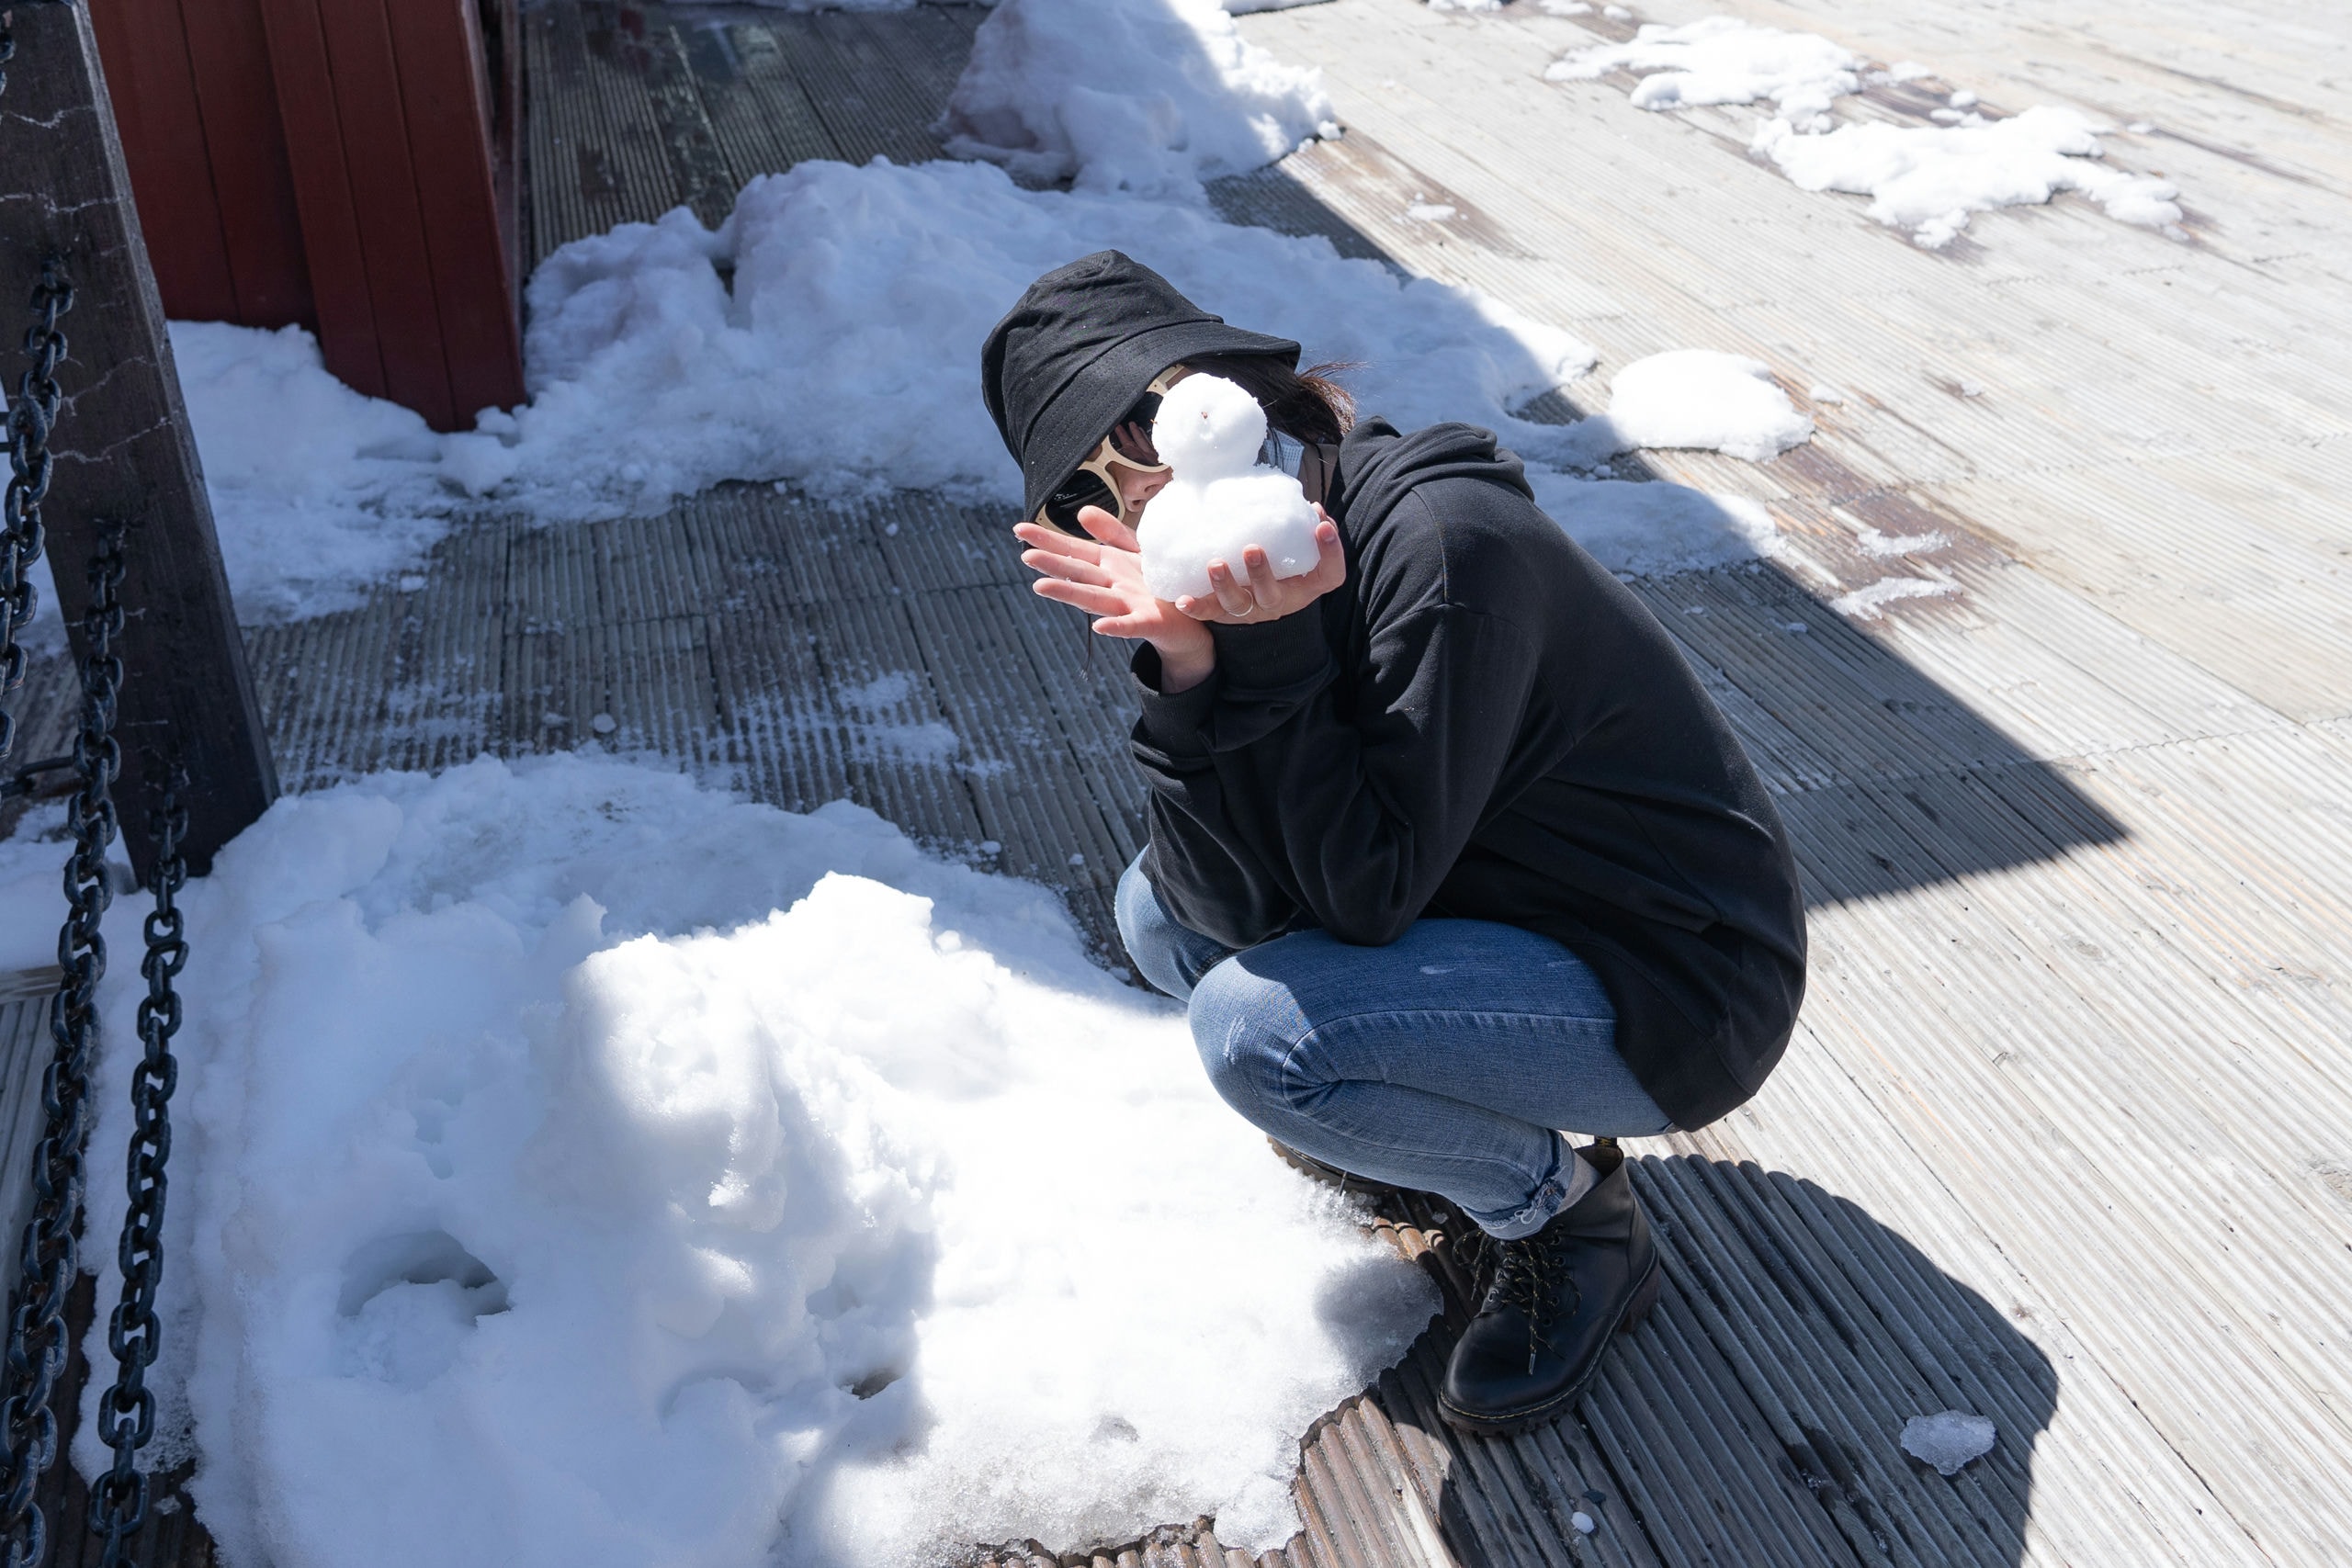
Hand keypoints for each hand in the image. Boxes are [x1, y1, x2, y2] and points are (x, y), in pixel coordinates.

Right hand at [1015, 506, 1216, 691]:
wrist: (1189, 621)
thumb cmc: (1158, 585)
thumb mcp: (1137, 551)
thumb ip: (1112, 533)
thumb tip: (1081, 512)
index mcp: (1108, 566)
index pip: (1072, 550)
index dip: (1047, 540)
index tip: (1019, 529)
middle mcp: (1111, 586)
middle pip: (1077, 573)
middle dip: (1052, 564)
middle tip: (1025, 556)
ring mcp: (1126, 606)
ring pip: (1093, 598)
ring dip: (1068, 594)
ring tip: (1041, 587)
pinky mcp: (1147, 623)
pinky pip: (1130, 626)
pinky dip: (1115, 627)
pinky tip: (1099, 626)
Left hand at [1177, 509, 1344, 625]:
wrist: (1263, 601)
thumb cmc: (1288, 568)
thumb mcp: (1304, 554)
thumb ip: (1308, 532)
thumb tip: (1313, 509)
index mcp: (1305, 587)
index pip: (1330, 575)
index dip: (1331, 553)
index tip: (1323, 527)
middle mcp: (1279, 602)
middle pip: (1272, 594)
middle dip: (1262, 573)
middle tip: (1252, 549)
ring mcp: (1251, 610)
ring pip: (1238, 604)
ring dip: (1225, 586)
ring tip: (1215, 565)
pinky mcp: (1225, 613)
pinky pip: (1210, 612)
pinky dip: (1196, 607)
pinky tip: (1182, 599)